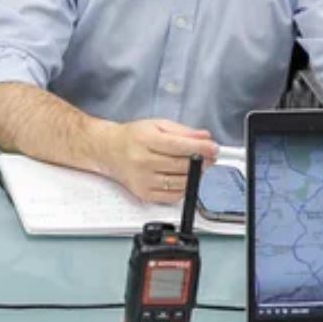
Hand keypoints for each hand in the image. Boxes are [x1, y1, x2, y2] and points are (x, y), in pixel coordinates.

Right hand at [94, 117, 215, 204]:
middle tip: (210, 157)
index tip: (213, 148)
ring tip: (198, 167)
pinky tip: (184, 179)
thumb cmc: (133, 137)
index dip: (201, 148)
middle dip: (202, 162)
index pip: (179, 146)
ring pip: (179, 183)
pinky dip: (184, 188)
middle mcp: (142, 161)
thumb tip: (204, 137)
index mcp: (145, 140)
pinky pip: (172, 196)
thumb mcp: (157, 125)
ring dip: (195, 176)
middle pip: (181, 166)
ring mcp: (143, 180)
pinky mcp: (144, 193)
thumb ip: (182, 131)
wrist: (109, 151)